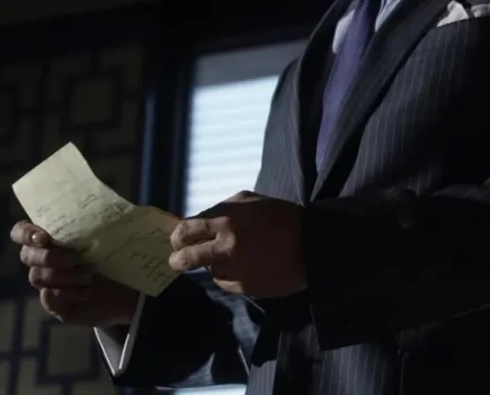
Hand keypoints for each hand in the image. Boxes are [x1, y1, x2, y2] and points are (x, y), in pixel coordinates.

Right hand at [11, 221, 137, 326]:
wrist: (127, 289)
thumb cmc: (113, 256)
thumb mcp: (109, 236)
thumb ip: (99, 221)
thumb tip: (109, 207)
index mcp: (50, 239)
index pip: (21, 232)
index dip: (25, 234)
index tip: (43, 237)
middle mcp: (42, 261)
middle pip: (26, 255)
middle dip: (50, 256)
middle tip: (75, 258)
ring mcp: (46, 283)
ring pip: (38, 277)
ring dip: (64, 275)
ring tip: (89, 275)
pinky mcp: (55, 305)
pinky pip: (49, 298)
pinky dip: (69, 293)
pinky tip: (88, 291)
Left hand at [169, 191, 306, 297]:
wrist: (313, 245)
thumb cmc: (281, 216)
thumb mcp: (250, 201)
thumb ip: (221, 210)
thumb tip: (196, 224)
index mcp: (226, 220)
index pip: (185, 231)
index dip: (177, 237)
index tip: (178, 241)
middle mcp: (227, 247)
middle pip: (186, 258)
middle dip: (178, 260)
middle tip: (178, 260)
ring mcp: (236, 269)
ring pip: (209, 271)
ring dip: (215, 265)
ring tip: (235, 257)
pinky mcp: (246, 287)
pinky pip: (227, 282)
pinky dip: (232, 276)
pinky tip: (248, 266)